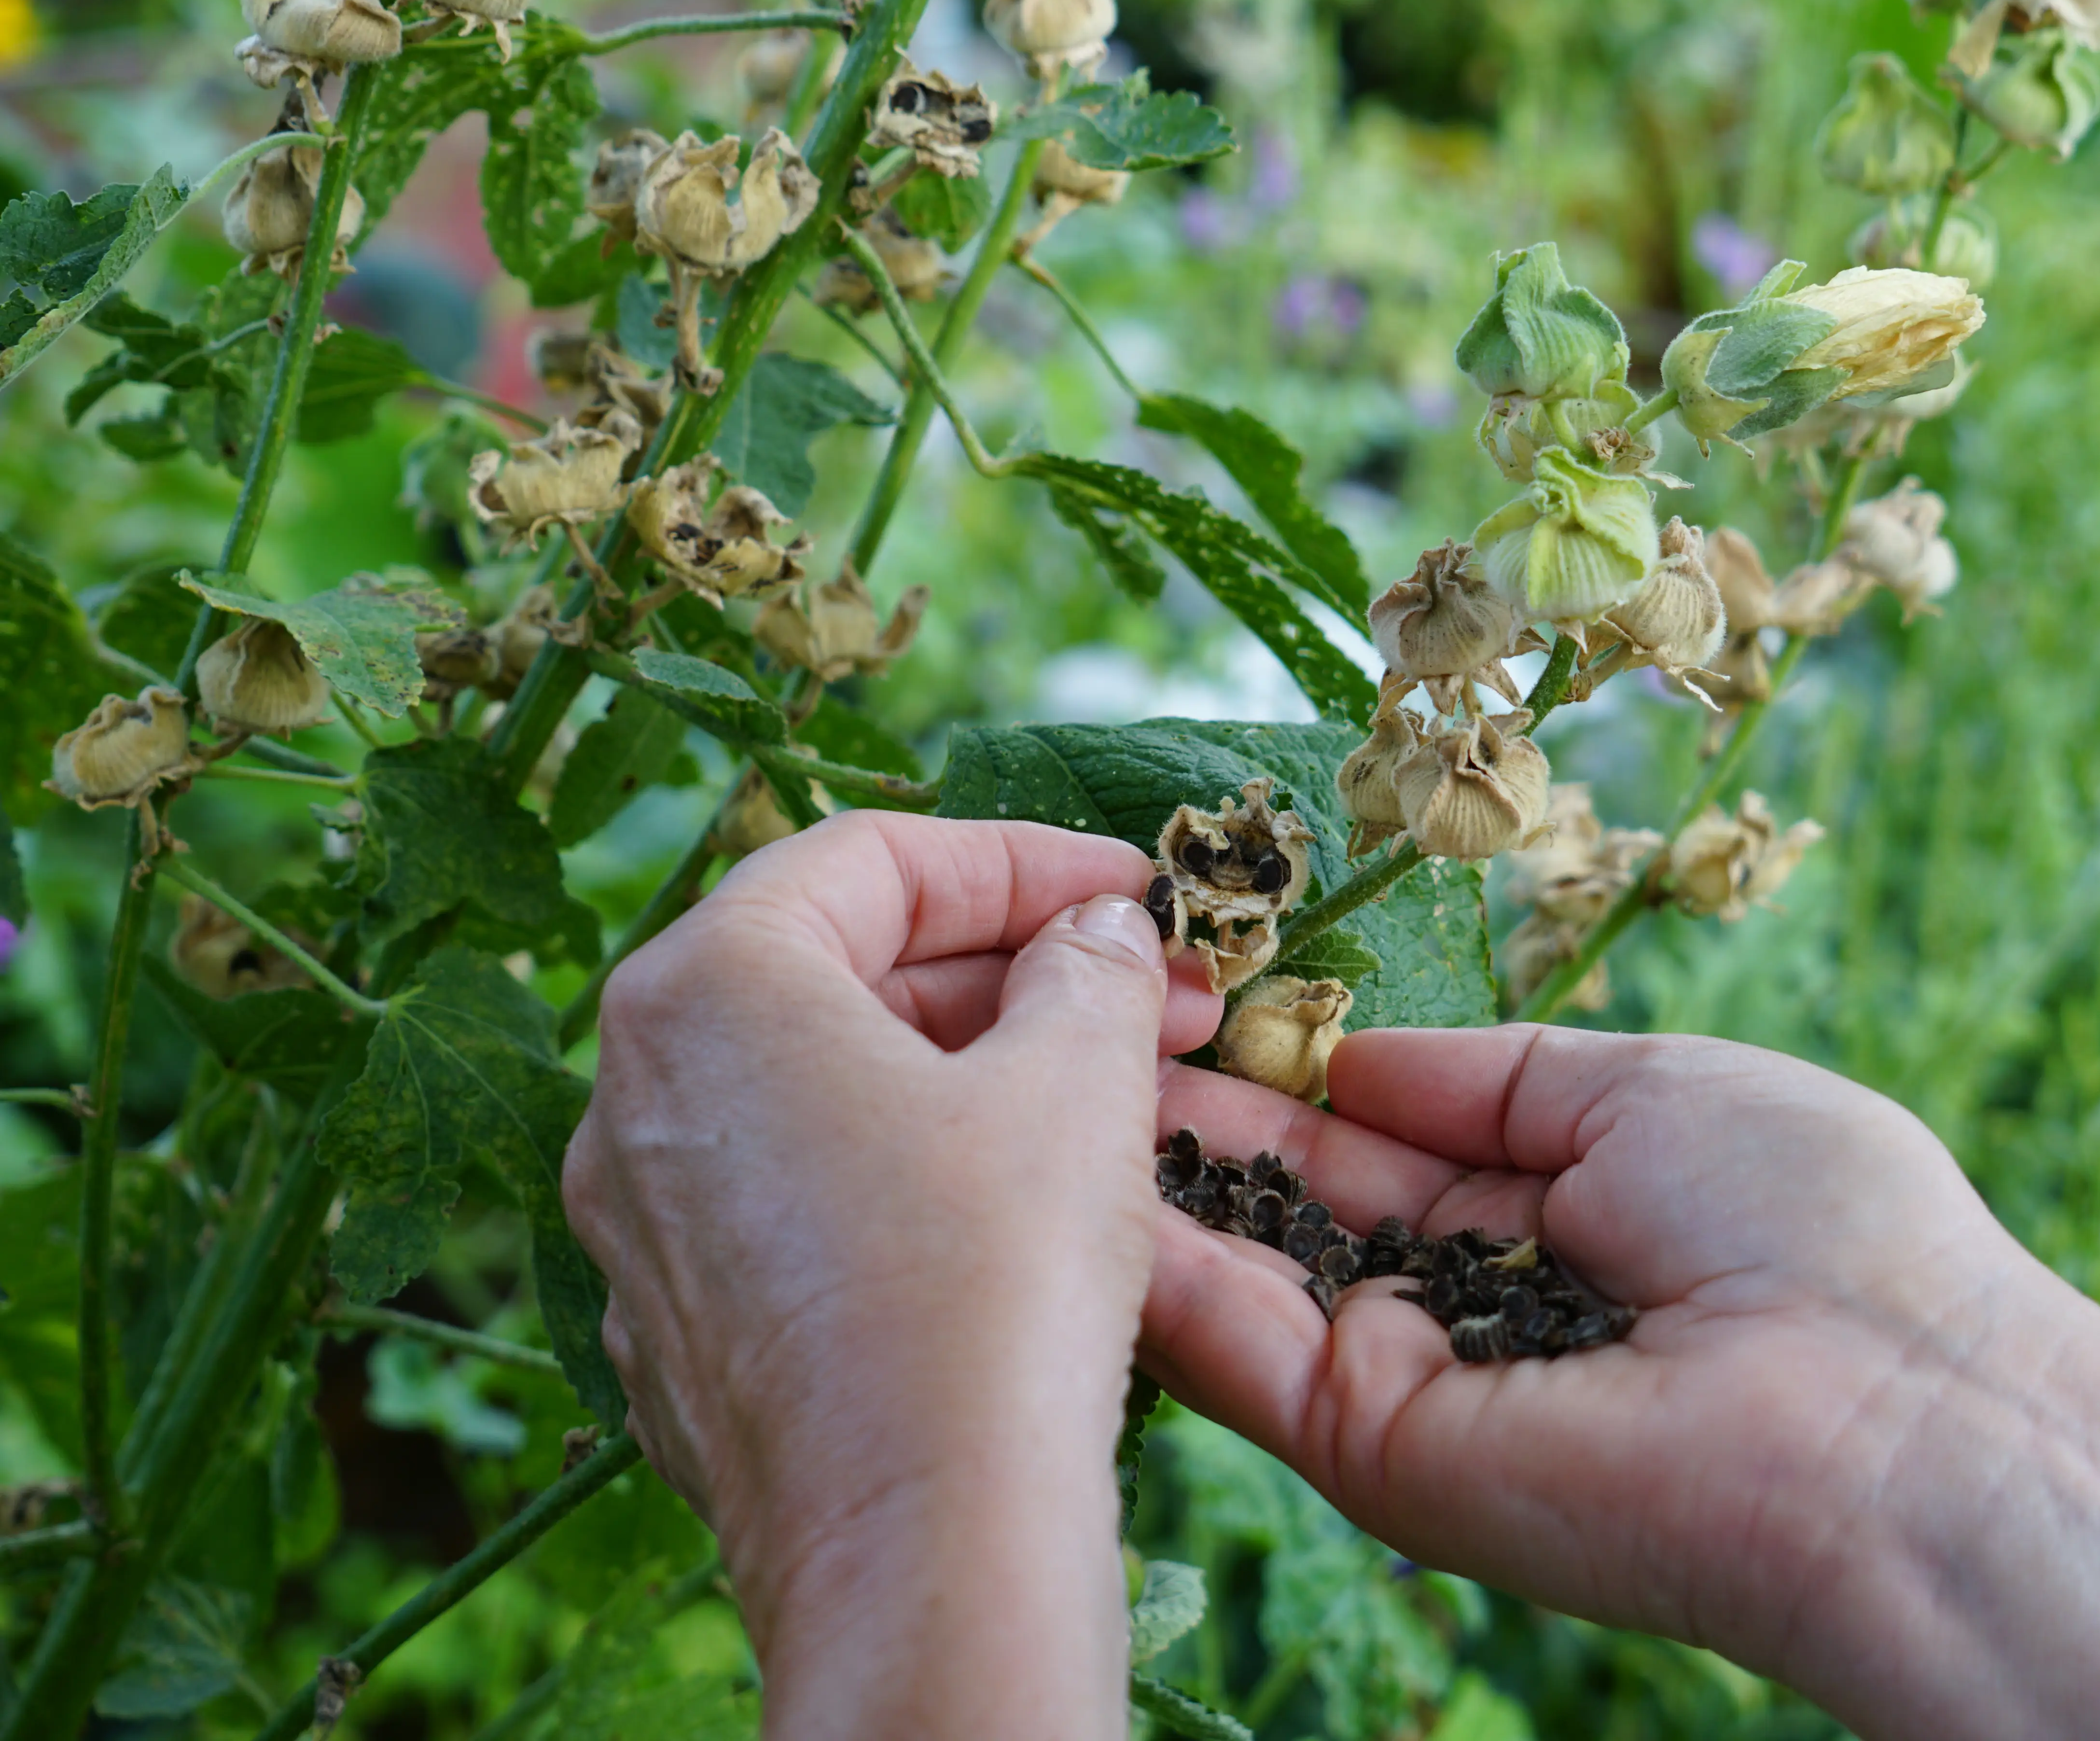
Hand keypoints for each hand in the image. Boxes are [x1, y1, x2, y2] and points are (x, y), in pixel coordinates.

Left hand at [563, 812, 1219, 1739]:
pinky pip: (799, 1209)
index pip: (873, 860)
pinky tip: (1016, 1218)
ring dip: (967, 1077)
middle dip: (1009, 977)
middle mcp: (635, 1100)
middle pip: (839, 973)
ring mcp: (643, 1230)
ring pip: (821, 1097)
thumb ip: (1090, 968)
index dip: (1025, 862)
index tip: (1136, 892)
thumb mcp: (1077, 1079)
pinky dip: (905, 1181)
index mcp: (705, 992)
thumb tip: (1096, 935)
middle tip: (1151, 1002)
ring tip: (1106, 1102)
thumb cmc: (990, 1288)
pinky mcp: (679, 1338)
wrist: (921, 1553)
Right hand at [1139, 1025, 2029, 1712]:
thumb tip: (1353, 1050)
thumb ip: (1493, 1077)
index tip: (1197, 998)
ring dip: (1157, 1184)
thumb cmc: (1811, 1217)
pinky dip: (1169, 1272)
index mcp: (1563, 1216)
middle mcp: (1481, 1310)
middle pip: (1307, 1210)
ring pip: (1257, 1281)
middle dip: (1202, 1122)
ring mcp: (1425, 1388)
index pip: (1393, 1143)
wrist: (1887, 1404)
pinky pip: (1252, 1356)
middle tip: (1087, 1030)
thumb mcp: (1652, 1085)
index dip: (1297, 1074)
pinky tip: (1092, 1177)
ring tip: (1051, 1081)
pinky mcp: (1384, 1457)